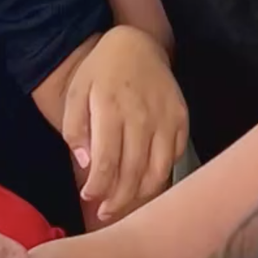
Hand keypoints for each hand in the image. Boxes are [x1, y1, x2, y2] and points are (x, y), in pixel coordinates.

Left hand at [61, 25, 188, 226]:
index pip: (107, 163)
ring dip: (142, 195)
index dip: (98, 188)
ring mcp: (166, 118)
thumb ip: (75, 129)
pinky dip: (161, 175)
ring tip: (126, 205)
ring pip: (158, 171)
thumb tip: (86, 163)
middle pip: (133, 172)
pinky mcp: (182, 119)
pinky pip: (174, 157)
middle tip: (106, 213)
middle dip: (118, 200)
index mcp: (111, 109)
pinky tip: (146, 181)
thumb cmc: (101, 71)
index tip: (89, 197)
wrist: (137, 44)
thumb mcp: (76, 92)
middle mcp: (141, 116)